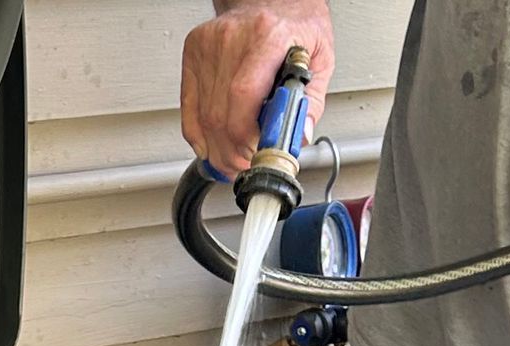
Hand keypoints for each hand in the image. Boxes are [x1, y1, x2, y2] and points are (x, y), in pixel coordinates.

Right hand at [182, 6, 333, 179]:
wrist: (272, 0)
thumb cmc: (295, 26)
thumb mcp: (320, 57)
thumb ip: (311, 100)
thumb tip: (299, 136)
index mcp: (268, 37)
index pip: (243, 95)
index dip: (245, 135)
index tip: (255, 154)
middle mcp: (234, 39)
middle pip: (220, 114)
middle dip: (232, 152)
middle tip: (245, 165)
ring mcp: (209, 46)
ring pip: (204, 117)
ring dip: (217, 150)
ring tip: (233, 160)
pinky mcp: (194, 53)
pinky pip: (190, 108)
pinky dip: (198, 135)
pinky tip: (209, 147)